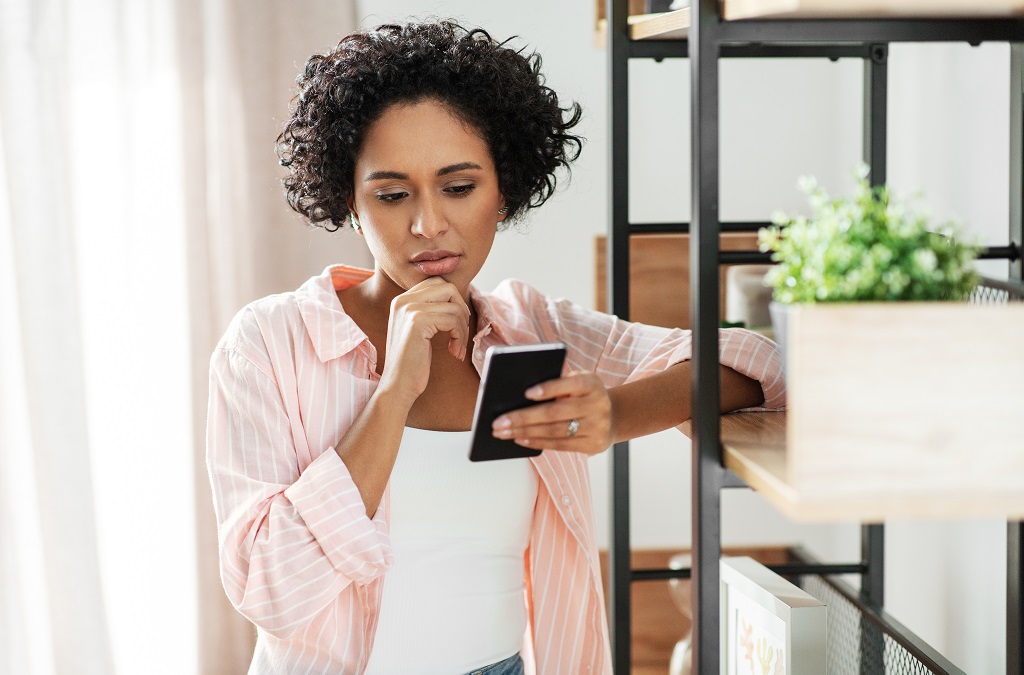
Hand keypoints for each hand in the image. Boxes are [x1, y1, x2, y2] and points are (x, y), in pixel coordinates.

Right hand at [378, 277, 471, 404]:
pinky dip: (459, 337)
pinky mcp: (417, 322)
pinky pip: (452, 320)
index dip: (454, 302)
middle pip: (448, 287)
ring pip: (454, 306)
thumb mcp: (419, 330)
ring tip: (456, 347)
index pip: (438, 283)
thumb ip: (431, 310)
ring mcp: (409, 309)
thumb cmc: (412, 362)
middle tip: (459, 333)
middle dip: (461, 310)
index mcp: (402, 300)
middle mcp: (403, 300)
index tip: (455, 325)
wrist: (398, 386)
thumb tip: (458, 299)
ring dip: (462, 329)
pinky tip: (454, 352)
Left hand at [491, 371, 613, 454]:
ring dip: (524, 432)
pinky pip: (560, 445)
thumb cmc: (583, 395)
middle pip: (555, 412)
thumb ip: (557, 384)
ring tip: (503, 432)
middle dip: (523, 418)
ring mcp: (597, 427)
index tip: (526, 393)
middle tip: (499, 421)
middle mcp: (597, 404)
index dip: (548, 389)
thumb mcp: (577, 382)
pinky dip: (537, 442)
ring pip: (554, 431)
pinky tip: (519, 438)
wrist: (613, 416)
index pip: (569, 384)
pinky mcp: (592, 445)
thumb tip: (519, 397)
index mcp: (591, 383)